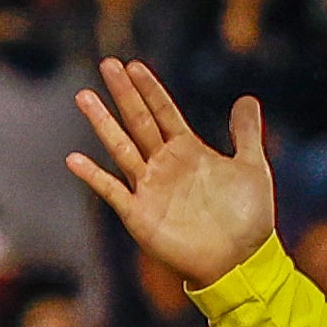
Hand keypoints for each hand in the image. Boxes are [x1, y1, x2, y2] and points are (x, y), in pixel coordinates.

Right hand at [65, 61, 280, 288]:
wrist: (242, 263)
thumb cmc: (248, 219)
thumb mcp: (252, 167)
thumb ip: (246, 133)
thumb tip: (247, 99)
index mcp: (188, 152)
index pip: (162, 112)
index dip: (149, 89)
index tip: (134, 65)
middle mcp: (164, 166)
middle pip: (138, 121)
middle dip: (124, 93)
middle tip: (107, 64)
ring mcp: (149, 189)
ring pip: (121, 148)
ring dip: (103, 123)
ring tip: (84, 97)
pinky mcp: (140, 216)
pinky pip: (112, 191)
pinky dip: (94, 176)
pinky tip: (74, 159)